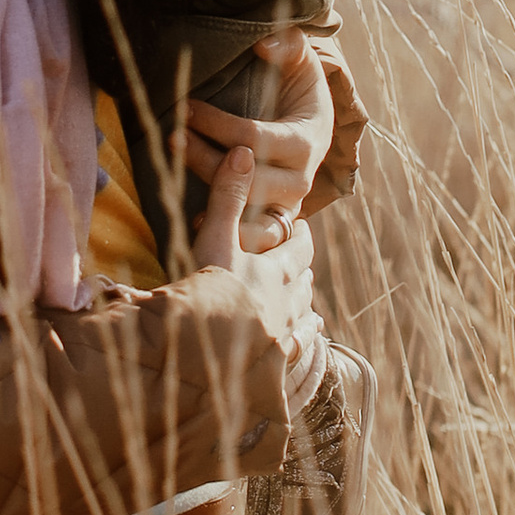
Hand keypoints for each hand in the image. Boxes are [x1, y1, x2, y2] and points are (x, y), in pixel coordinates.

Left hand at [179, 33, 336, 250]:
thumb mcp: (302, 62)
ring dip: (207, 194)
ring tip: (173, 175)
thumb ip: (290, 44)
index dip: (216, 124)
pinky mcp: (275, 219)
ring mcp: (287, 203)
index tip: (185, 107)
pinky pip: (255, 236)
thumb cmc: (301, 91)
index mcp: (305, 141)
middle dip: (203, 158)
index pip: (254, 138)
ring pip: (244, 207)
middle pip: (245, 177)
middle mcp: (300, 179)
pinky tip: (196, 221)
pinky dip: (228, 231)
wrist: (316, 127)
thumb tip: (264, 44)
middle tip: (171, 138)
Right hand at [188, 145, 315, 350]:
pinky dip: (308, 335)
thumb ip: (228, 196)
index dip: (301, 235)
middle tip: (300, 260)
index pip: (299, 246)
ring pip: (304, 311)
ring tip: (304, 294)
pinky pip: (300, 346)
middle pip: (303, 279)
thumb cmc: (207, 290)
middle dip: (302, 267)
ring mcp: (282, 334)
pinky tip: (312, 332)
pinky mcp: (275, 363)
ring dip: (304, 300)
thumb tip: (244, 151)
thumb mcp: (214, 237)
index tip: (300, 228)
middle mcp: (286, 301)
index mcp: (274, 270)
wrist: (201, 350)